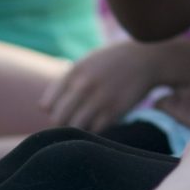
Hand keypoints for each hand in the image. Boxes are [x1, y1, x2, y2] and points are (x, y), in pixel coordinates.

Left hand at [40, 40, 171, 131]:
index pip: (47, 105)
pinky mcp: (115, 111)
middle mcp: (84, 85)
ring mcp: (99, 99)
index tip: (61, 111)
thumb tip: (43, 108)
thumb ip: (66, 83)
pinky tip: (101, 120)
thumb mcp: (86, 63)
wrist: (146, 58)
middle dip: (62, 124)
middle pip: (58, 120)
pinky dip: (95, 130)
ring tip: (87, 121)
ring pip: (75, 128)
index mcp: (74, 72)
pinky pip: (95, 130)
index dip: (53, 112)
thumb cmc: (112, 62)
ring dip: (79, 129)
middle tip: (73, 121)